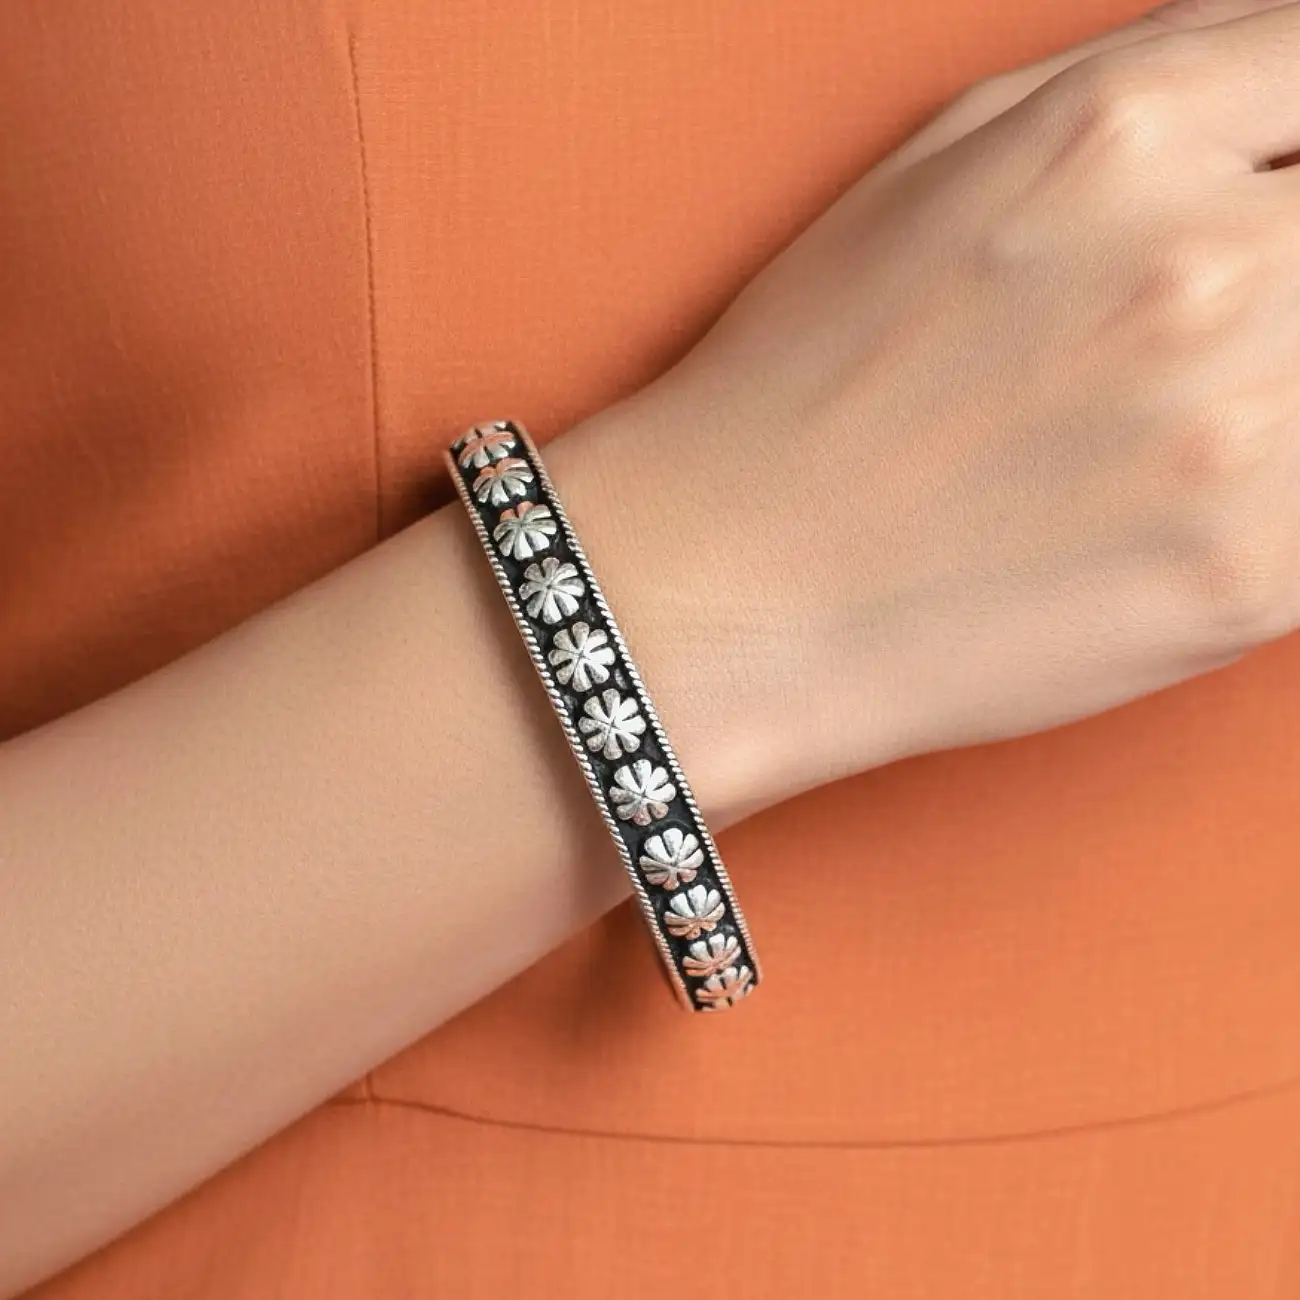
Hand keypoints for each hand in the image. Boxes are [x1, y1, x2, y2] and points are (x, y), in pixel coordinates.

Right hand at [555, 0, 1299, 812]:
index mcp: (1119, 138)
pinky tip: (1195, 488)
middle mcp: (1196, 271)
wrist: (738, 586)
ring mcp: (1235, 437)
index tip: (1278, 197)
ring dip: (1293, 380)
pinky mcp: (1249, 579)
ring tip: (1180, 418)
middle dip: (1298, 264)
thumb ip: (1149, 71)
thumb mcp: (938, 163)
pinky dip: (1287, 485)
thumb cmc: (812, 381)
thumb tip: (1285, 53)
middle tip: (1211, 326)